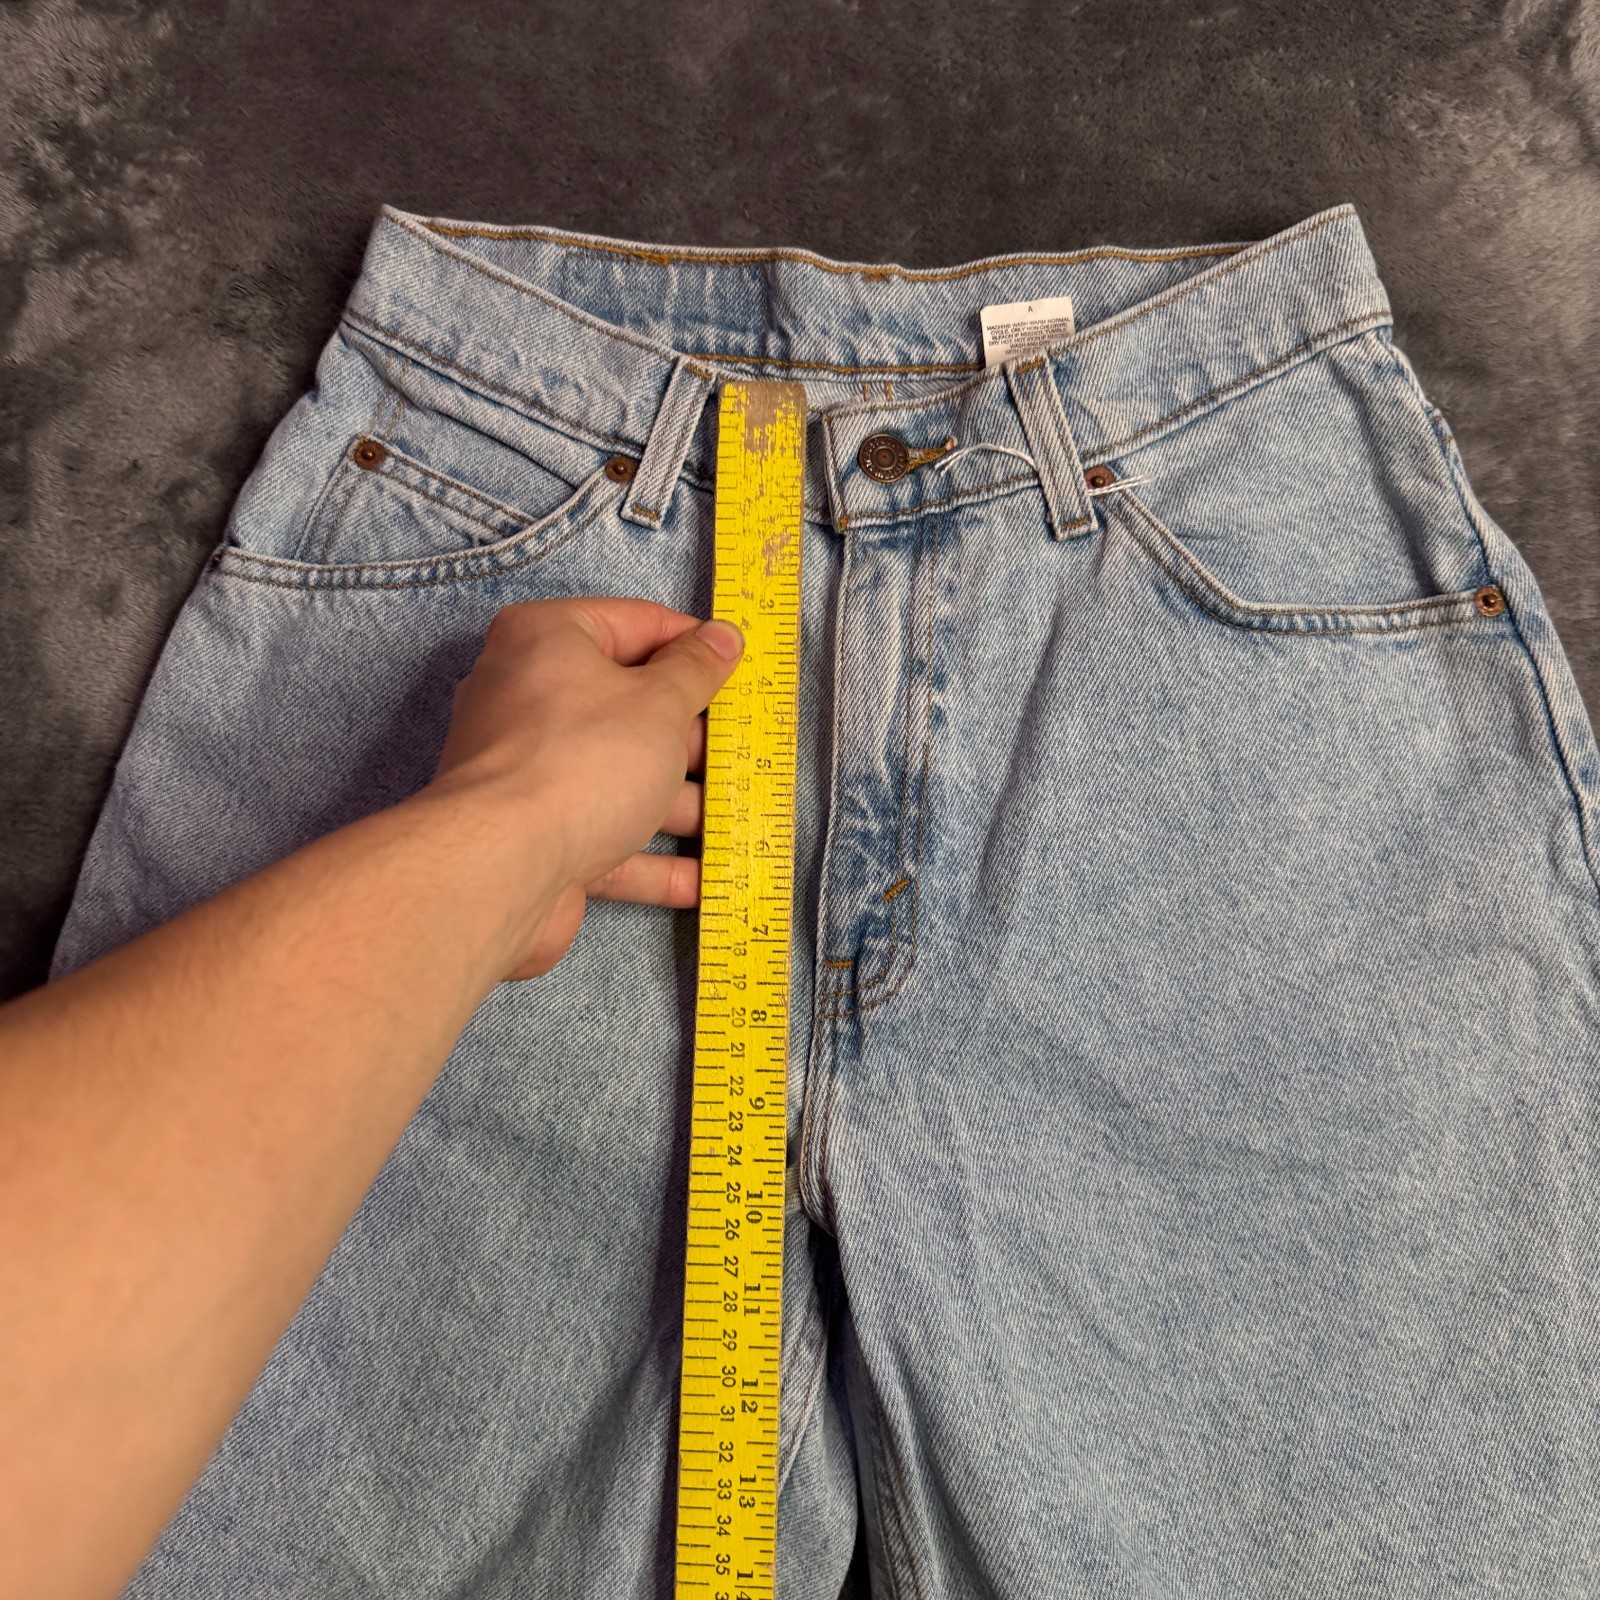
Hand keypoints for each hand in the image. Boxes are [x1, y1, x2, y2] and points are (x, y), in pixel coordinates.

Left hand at [420, 596, 744, 980]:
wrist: (503, 868)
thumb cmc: (584, 760)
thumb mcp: (660, 704)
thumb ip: (696, 671)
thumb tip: (722, 636)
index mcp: (548, 640)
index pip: (636, 624)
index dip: (694, 647)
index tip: (742, 671)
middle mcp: (529, 698)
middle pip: (630, 708)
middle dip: (693, 740)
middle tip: (746, 753)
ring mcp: (530, 772)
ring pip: (621, 779)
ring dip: (682, 806)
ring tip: (741, 822)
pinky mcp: (537, 836)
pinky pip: (605, 837)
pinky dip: (652, 859)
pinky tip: (706, 882)